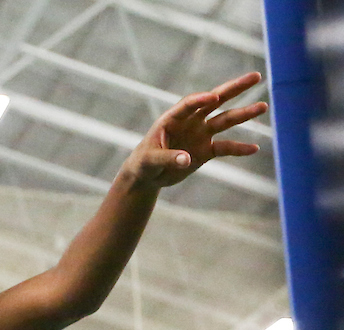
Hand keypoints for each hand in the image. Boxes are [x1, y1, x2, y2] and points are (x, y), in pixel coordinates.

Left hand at [124, 72, 267, 189]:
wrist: (147, 176)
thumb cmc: (143, 163)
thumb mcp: (150, 161)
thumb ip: (167, 158)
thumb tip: (186, 159)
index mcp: (172, 119)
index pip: (188, 104)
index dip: (200, 99)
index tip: (213, 96)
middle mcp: (190, 122)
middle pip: (215, 102)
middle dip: (234, 89)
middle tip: (256, 77)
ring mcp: (200, 134)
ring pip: (225, 121)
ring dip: (244, 114)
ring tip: (263, 106)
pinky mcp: (206, 150)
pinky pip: (225, 147)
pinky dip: (239, 148)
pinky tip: (254, 148)